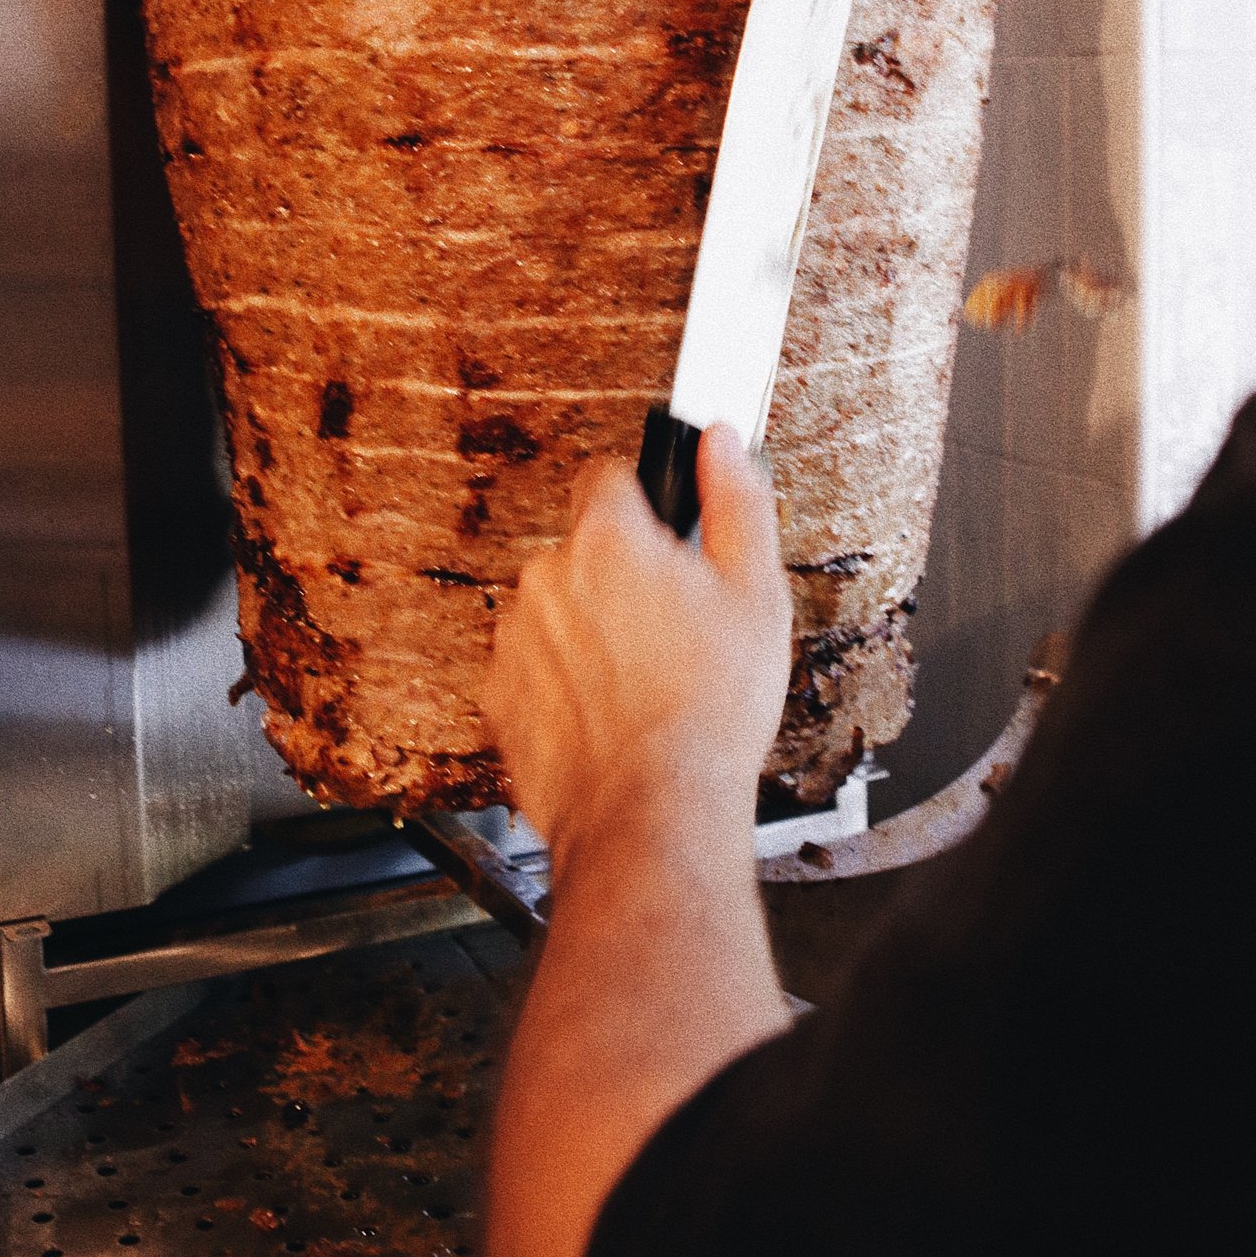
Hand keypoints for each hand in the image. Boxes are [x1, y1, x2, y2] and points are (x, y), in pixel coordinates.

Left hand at [485, 423, 792, 863]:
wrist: (653, 814)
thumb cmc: (707, 714)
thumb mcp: (756, 593)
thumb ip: (737, 500)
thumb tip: (721, 442)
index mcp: (609, 540)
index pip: (611, 475)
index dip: (648, 502)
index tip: (669, 532)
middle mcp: (548, 579)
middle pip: (585, 548)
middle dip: (622, 575)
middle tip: (674, 625)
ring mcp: (516, 639)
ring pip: (558, 609)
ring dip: (591, 629)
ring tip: (646, 681)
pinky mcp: (499, 696)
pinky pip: (534, 666)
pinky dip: (564, 682)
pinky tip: (612, 713)